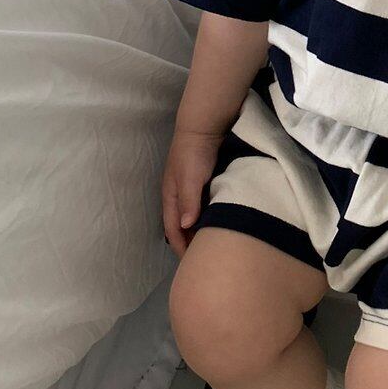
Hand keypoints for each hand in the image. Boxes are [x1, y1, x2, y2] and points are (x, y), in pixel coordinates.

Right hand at [161, 126, 223, 258]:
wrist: (205, 125)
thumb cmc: (195, 153)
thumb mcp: (190, 178)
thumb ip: (188, 202)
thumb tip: (186, 227)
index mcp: (170, 196)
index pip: (172, 229)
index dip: (180, 246)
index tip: (190, 263)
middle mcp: (177, 194)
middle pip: (180, 225)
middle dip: (187, 242)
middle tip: (201, 258)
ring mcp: (188, 187)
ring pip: (191, 216)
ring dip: (197, 230)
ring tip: (209, 244)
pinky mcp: (201, 180)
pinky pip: (201, 205)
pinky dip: (206, 217)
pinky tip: (216, 221)